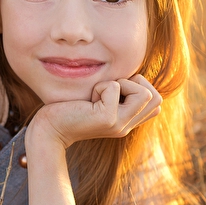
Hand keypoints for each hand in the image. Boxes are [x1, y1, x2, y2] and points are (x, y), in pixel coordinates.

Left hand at [27, 74, 161, 148]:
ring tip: (99, 93)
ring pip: (145, 94)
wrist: (48, 130)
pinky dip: (100, 86)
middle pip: (156, 98)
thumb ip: (116, 95)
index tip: (114, 90)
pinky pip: (115, 88)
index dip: (141, 88)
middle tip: (109, 89)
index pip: (156, 103)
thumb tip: (131, 74)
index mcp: (126, 122)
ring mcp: (119, 124)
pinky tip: (87, 99)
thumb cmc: (68, 110)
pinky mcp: (107, 119)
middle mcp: (126, 126)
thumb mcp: (98, 101)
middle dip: (136, 83)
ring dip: (121, 84)